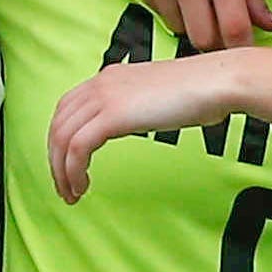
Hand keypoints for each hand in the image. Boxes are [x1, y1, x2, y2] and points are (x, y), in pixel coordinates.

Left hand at [46, 52, 239, 201]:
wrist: (216, 82)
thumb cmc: (199, 91)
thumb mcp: (156, 96)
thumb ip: (137, 106)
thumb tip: (134, 121)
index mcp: (109, 78)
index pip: (67, 109)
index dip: (60, 139)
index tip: (67, 165)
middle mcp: (101, 84)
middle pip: (58, 125)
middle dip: (54, 160)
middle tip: (64, 187)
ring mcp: (105, 98)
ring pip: (63, 138)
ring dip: (61, 172)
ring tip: (71, 194)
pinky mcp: (113, 116)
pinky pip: (77, 148)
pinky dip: (73, 171)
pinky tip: (83, 186)